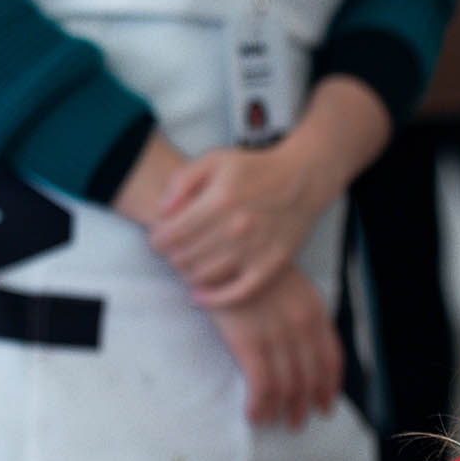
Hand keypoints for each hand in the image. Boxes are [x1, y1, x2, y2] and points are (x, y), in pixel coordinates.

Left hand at [151, 144, 325, 305]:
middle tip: (174, 250)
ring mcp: (255, 249)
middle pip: (183, 257)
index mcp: (220, 200)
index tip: (159, 238)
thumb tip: (162, 212)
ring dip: (187, 273)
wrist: (303, 180)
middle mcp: (237, 227)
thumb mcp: (215, 160)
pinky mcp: (271, 266)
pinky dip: (213, 299)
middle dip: (170, 256)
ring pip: (203, 276)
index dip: (156, 240)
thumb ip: (182, 180)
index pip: (170, 235)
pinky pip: (236, 294)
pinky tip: (199, 295)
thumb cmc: (255, 170)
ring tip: (188, 263)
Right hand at [206, 269, 342, 427]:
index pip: (331, 359)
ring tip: (274, 422)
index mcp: (315, 312)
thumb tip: (303, 350)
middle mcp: (302, 326)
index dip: (329, 388)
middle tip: (297, 422)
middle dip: (305, 405)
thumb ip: (302, 317)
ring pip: (287, 386)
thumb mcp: (291, 289)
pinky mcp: (250, 342)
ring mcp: (277, 335)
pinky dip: (260, 406)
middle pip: (310, 378)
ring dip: (281, 410)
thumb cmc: (252, 271)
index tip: (325, 405)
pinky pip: (262, 386)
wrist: (223, 252)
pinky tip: (254, 415)